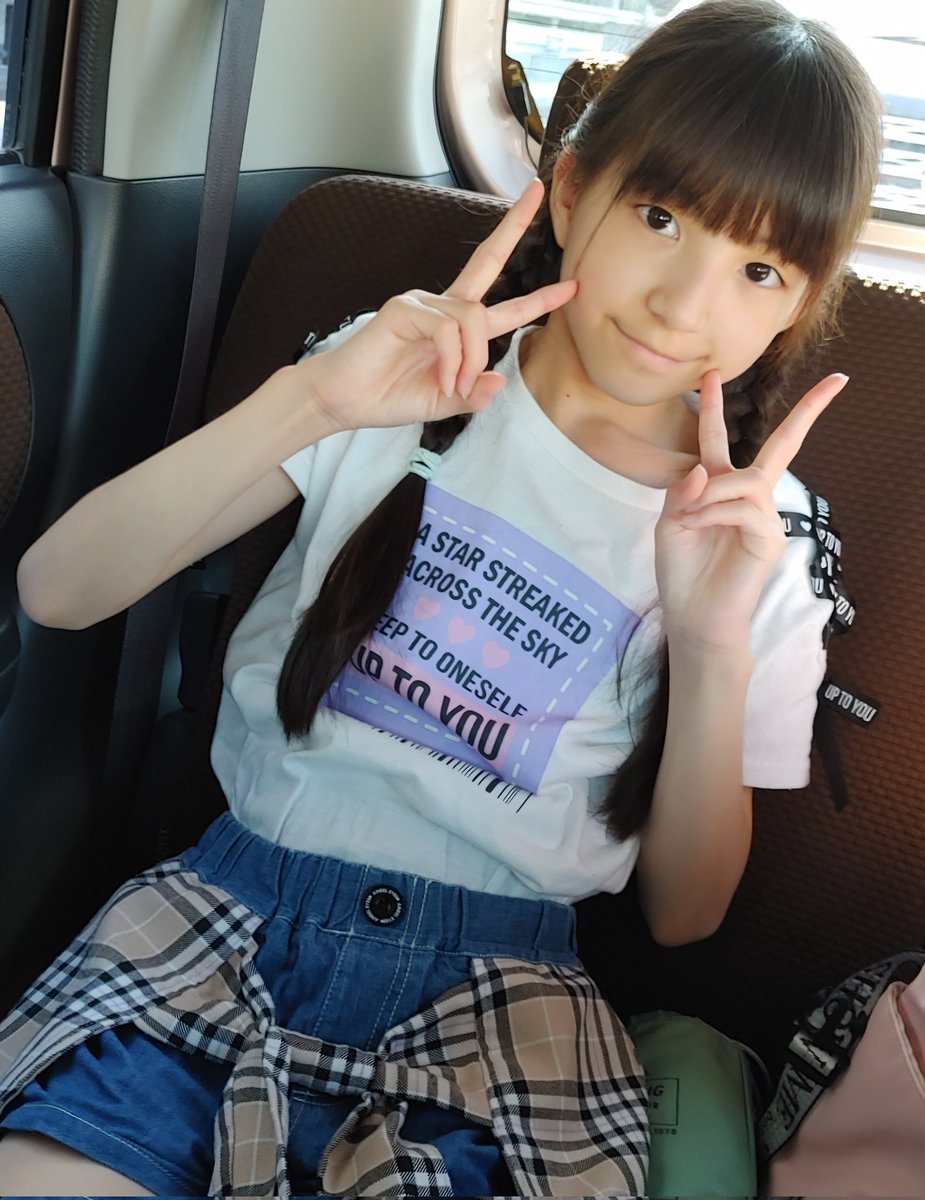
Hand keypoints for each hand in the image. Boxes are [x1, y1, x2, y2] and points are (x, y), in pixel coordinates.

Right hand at [299, 179, 576, 434]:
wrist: (346, 402)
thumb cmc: (389, 397)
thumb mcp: (444, 402)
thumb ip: (472, 395)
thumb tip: (499, 382)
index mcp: (455, 328)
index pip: (503, 307)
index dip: (538, 299)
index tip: (570, 287)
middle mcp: (442, 306)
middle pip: (487, 261)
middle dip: (515, 226)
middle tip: (538, 191)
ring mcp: (422, 303)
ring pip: (474, 319)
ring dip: (471, 359)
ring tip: (452, 387)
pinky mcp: (403, 309)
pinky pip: (447, 329)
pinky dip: (451, 360)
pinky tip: (441, 379)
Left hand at [655, 368, 847, 649]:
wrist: (693, 615)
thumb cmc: (681, 572)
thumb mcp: (670, 523)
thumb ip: (682, 491)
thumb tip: (704, 468)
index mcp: (717, 489)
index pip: (716, 441)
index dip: (714, 407)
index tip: (712, 374)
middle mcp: (747, 497)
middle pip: (781, 446)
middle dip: (808, 413)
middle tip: (836, 382)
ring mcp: (764, 516)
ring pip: (747, 480)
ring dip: (712, 494)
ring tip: (689, 519)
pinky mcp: (770, 537)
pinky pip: (745, 508)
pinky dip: (716, 512)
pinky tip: (701, 527)